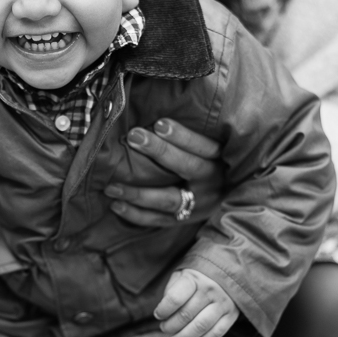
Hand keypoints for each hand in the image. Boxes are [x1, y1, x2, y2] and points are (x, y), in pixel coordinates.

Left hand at [105, 118, 220, 227]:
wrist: (225, 196)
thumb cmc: (209, 160)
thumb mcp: (210, 145)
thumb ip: (190, 133)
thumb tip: (158, 116)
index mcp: (220, 160)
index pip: (204, 146)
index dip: (183, 136)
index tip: (160, 123)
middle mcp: (212, 183)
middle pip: (187, 166)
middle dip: (160, 151)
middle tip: (134, 136)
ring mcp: (198, 205)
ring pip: (168, 199)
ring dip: (139, 193)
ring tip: (112, 186)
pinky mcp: (184, 220)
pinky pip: (158, 219)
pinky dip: (136, 214)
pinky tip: (115, 205)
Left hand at [154, 269, 238, 336]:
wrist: (228, 272)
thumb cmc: (198, 276)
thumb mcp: (182, 274)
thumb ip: (171, 290)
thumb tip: (163, 312)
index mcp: (195, 278)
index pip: (175, 299)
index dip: (163, 310)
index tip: (158, 315)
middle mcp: (211, 290)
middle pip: (186, 315)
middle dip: (170, 326)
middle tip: (164, 329)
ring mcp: (223, 303)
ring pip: (200, 327)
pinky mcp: (232, 315)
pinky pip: (216, 333)